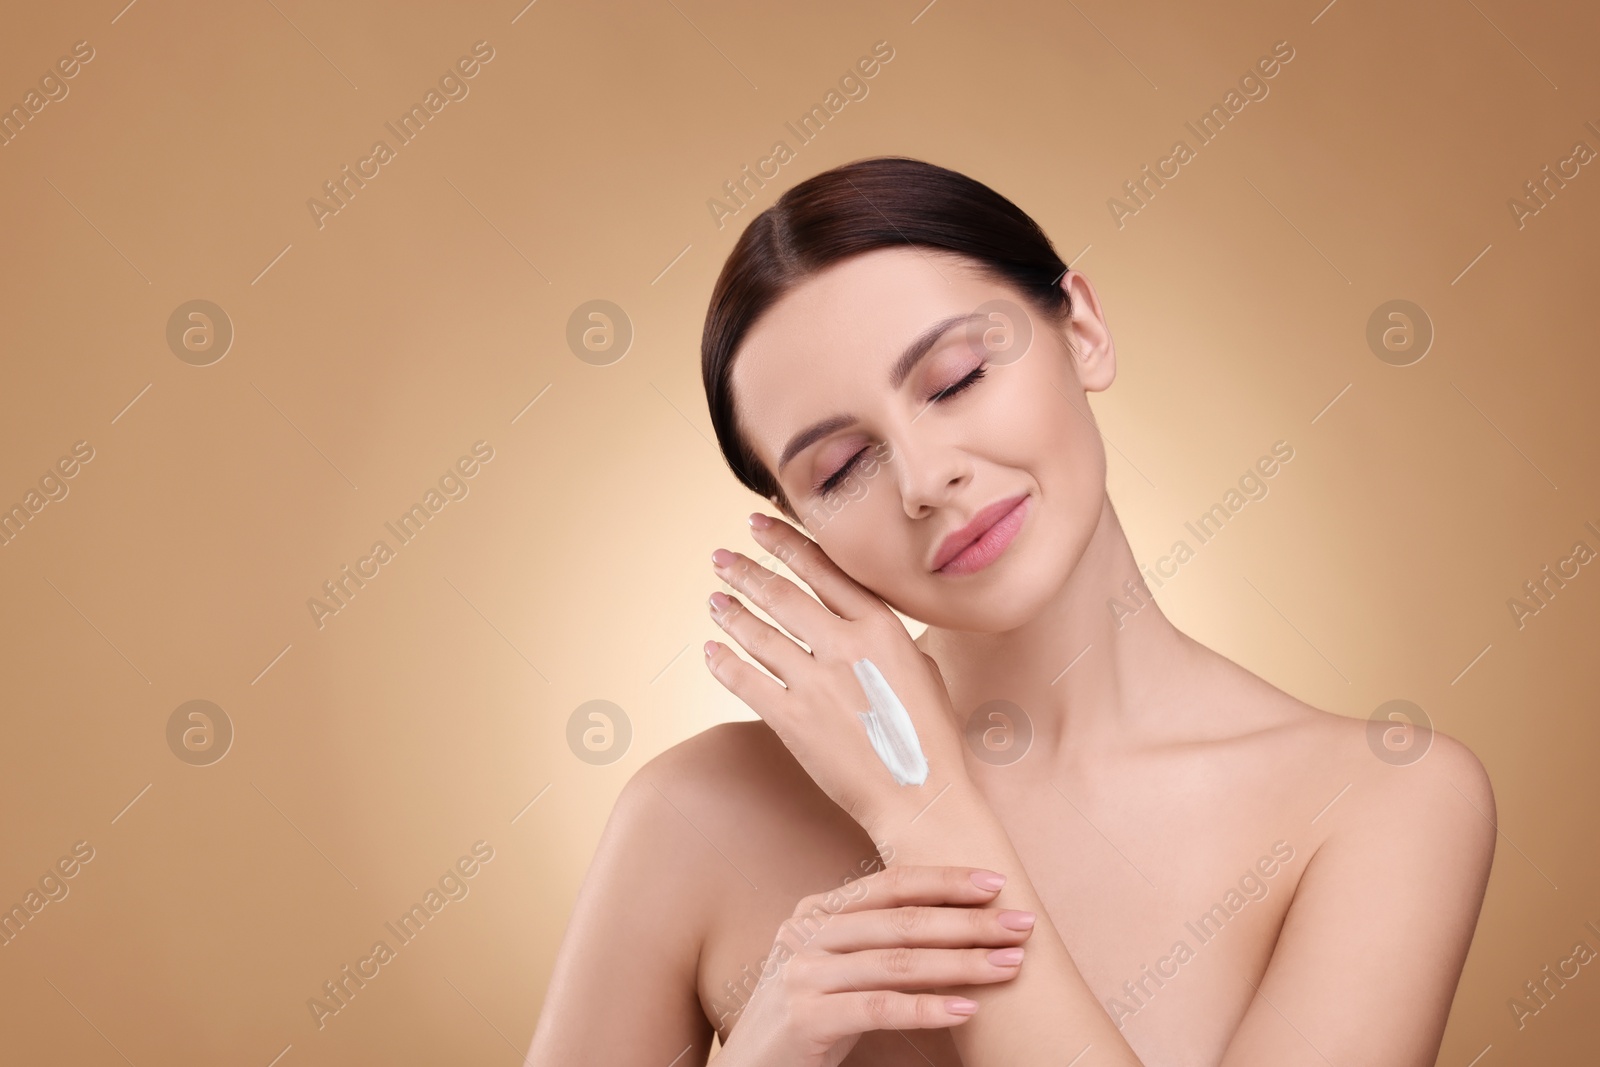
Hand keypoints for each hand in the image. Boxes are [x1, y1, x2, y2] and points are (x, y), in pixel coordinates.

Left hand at [704, 513, 969, 836]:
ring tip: (714, 597)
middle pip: (783, 595)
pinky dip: (722, 661)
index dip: (786, 544)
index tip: (759, 525)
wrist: (921, 795)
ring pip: (758, 634)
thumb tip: (861, 619)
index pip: (823, 570)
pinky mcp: (792, 720)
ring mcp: (815, 683)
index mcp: (881, 627)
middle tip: (721, 556)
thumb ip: (887, 637)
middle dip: (747, 571)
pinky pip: (744, 680)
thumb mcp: (922, 668)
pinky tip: (711, 648)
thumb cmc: (928, 736)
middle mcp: (845, 646)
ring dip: (731, 612)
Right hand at [714, 865, 1033, 1066]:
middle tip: (1021, 925)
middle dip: (969, 922)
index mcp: (817, 911)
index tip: (996, 884)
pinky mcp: (804, 1017)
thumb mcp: (838, 967)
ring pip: (897, 961)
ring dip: (962, 963)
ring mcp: (801, 973)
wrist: (752, 1066)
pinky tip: (967, 1009)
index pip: (891, 885)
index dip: (945, 880)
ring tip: (1008, 965)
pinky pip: (878, 1007)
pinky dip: (927, 1007)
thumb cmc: (809, 1017)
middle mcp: (806, 932)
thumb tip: (958, 924)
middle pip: (901, 920)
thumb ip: (878, 941)